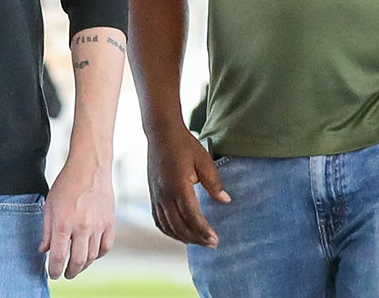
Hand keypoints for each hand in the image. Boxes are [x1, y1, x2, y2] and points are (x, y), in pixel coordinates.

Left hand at [41, 160, 117, 278]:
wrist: (90, 167)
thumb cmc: (67, 184)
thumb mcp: (50, 206)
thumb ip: (47, 231)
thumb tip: (44, 250)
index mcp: (63, 223)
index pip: (59, 256)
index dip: (55, 269)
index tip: (53, 274)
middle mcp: (82, 226)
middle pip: (78, 261)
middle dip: (70, 272)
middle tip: (66, 274)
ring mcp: (98, 225)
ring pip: (92, 256)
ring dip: (84, 265)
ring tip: (77, 266)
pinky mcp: (110, 222)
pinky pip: (106, 247)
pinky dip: (98, 255)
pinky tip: (92, 254)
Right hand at [145, 127, 229, 246]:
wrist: (161, 134)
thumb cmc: (185, 145)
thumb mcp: (204, 161)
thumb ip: (214, 183)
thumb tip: (226, 201)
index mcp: (178, 185)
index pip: (191, 215)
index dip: (203, 230)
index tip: (215, 239)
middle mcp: (164, 194)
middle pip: (179, 225)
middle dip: (196, 238)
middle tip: (212, 244)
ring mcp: (156, 196)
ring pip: (168, 226)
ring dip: (183, 238)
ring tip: (199, 242)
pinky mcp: (153, 196)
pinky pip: (159, 220)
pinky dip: (170, 231)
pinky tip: (181, 234)